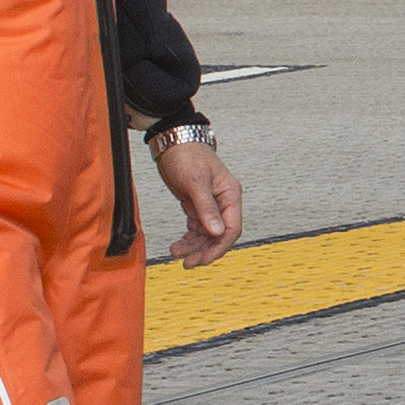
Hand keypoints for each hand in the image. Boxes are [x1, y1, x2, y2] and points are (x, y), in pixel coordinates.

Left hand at [152, 128, 245, 265]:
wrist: (172, 141)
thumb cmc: (187, 154)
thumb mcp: (195, 182)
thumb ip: (206, 208)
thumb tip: (217, 232)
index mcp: (230, 195)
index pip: (232, 228)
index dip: (219, 246)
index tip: (204, 258)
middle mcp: (223, 202)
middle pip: (219, 235)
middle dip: (205, 250)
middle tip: (189, 262)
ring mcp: (210, 205)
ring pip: (207, 235)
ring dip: (194, 247)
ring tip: (177, 253)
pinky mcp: (197, 205)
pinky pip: (196, 229)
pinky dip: (188, 239)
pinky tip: (178, 245)